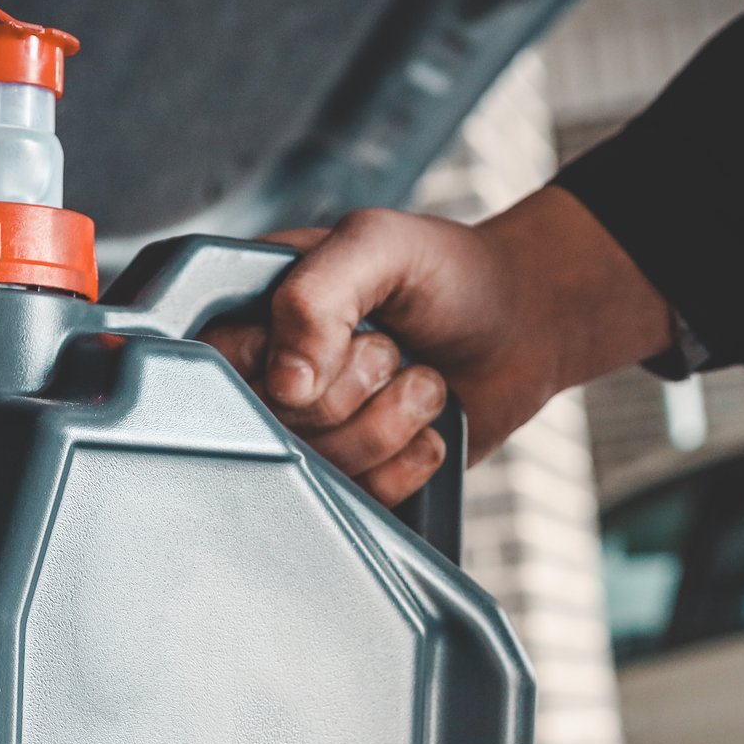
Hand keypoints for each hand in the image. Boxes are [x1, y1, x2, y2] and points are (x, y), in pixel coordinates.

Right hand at [202, 188, 670, 503]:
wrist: (525, 324)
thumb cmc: (451, 275)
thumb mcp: (380, 245)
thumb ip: (318, 293)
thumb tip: (286, 384)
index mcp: (258, 309)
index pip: (218, 363)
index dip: (282, 362)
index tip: (344, 334)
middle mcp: (274, 374)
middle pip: (274, 425)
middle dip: (355, 387)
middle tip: (392, 348)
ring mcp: (315, 432)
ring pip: (321, 467)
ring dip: (391, 421)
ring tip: (417, 378)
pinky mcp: (358, 477)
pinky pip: (363, 499)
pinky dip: (410, 461)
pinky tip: (426, 423)